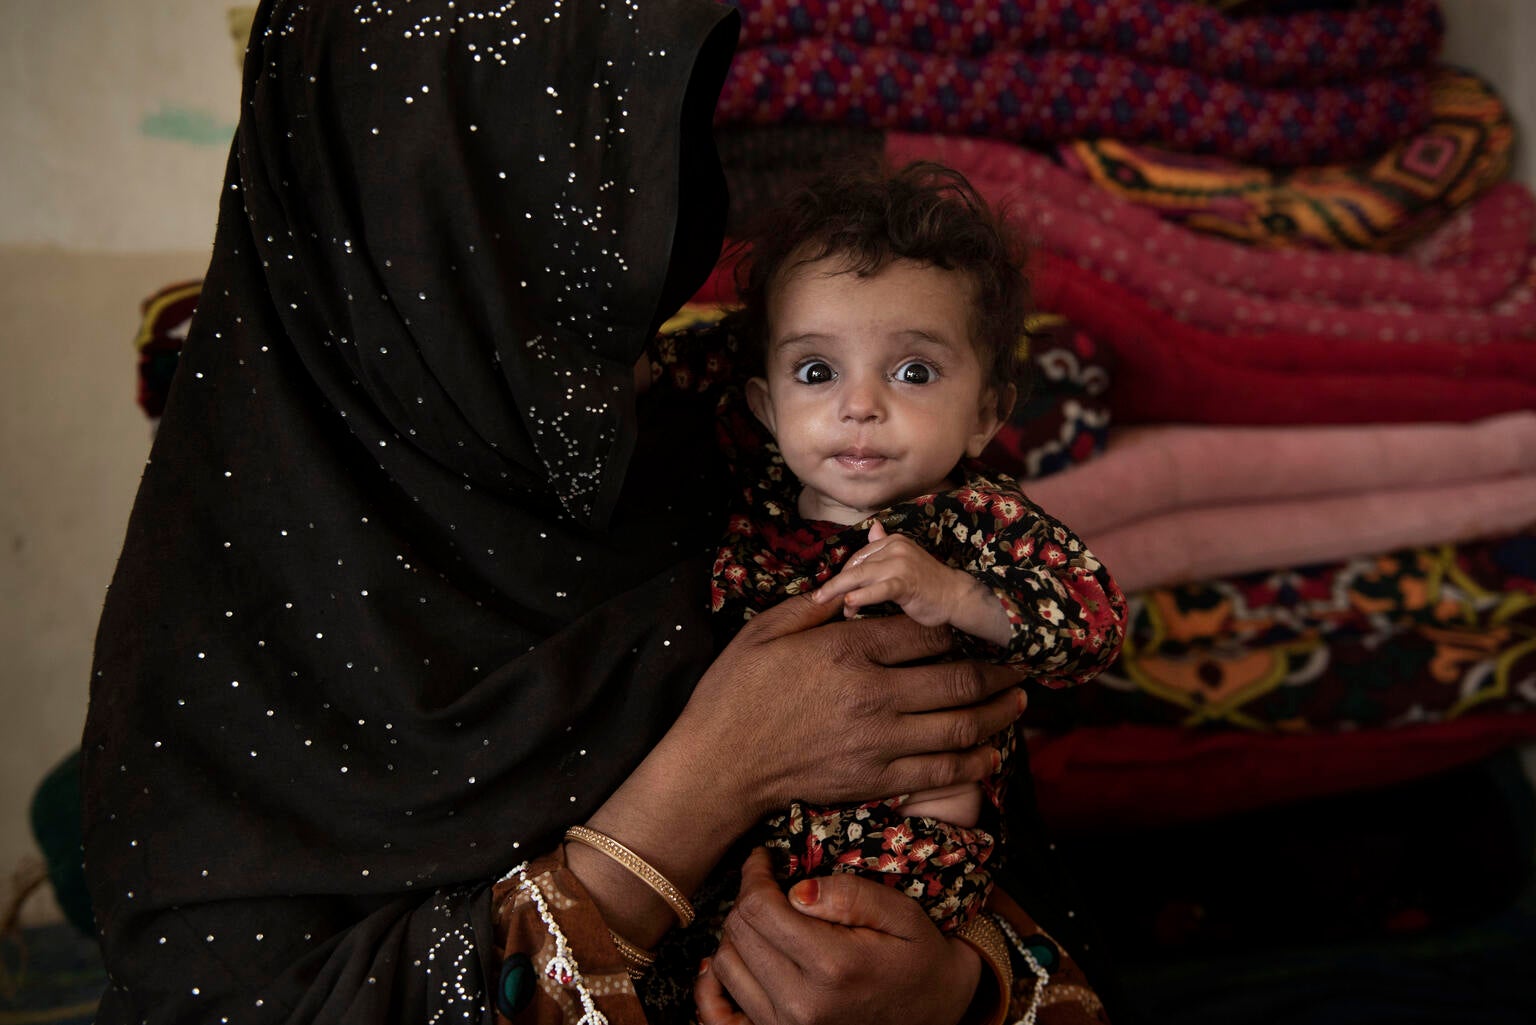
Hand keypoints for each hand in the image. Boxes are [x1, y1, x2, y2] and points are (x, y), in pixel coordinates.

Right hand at [668, 590, 1025, 824]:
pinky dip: (976, 763)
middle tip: (1021, 665)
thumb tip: (851, 584)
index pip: (926, 633)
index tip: (975, 625)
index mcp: (847, 650)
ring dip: (999, 714)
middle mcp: (873, 695)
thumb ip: (814, 606)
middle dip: (999, 671)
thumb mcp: (765, 631)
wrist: (718, 767)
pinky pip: (942, 773)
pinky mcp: (877, 781)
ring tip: (1018, 703)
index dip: (958, 628)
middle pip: (959, 680)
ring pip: (961, 727)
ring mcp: (879, 743)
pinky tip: (991, 754)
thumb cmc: (735, 693)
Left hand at [695, 848, 981, 1024]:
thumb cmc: (920, 957)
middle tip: (769, 881)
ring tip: (765, 916)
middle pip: (738, 931)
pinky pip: (717, 1014)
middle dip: (748, 896)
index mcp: (832, 966)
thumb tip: (796, 890)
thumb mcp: (902, 914)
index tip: (765, 857)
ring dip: (736, 932)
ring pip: (724, 963)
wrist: (934, 1013)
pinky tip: (731, 958)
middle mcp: (800, 1004)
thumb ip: (851, 895)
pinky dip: (712, 985)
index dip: (755, 873)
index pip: (760, 908)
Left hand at [814, 521, 970, 625]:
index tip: (836, 593)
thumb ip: (885, 547)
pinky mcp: (905, 583)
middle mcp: (895, 548)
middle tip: (818, 598)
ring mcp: (900, 564)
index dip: (844, 576)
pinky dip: (861, 597)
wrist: (956, 596)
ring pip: (861, 577)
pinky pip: (877, 590)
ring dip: (841, 592)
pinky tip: (849, 604)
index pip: (859, 558)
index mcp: (893, 541)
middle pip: (855, 567)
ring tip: (827, 604)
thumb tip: (872, 529)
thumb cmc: (928, 583)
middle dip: (835, 584)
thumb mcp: (904, 561)